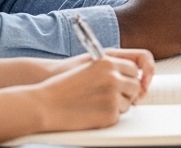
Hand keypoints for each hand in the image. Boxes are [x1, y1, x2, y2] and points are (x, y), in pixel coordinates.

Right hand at [31, 53, 147, 132]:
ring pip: (129, 102)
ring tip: (96, 104)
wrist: (45, 105)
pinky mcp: (110, 114)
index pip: (134, 68)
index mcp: (108, 63)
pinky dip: (108, 117)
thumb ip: (109, 69)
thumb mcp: (88, 68)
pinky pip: (118, 116)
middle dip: (127, 92)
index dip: (130, 77)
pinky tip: (92, 113)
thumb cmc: (63, 87)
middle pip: (135, 85)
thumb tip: (130, 76)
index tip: (125, 82)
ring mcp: (113, 96)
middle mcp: (113, 77)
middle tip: (113, 96)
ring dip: (117, 105)